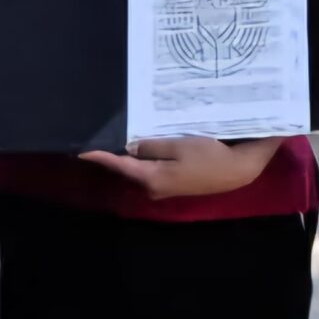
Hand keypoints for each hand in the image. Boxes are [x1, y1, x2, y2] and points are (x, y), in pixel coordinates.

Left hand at [80, 137, 277, 200]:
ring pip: (140, 166)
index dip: (99, 156)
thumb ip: (151, 147)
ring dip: (131, 153)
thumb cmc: (210, 156)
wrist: (238, 170)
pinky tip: (145, 142)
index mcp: (151, 177)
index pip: (118, 164)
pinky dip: (147, 155)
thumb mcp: (178, 145)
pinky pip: (153, 167)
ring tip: (120, 133)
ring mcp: (164, 186)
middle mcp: (153, 186)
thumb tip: (128, 148)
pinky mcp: (174, 182)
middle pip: (127, 167)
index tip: (80, 150)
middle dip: (115, 151)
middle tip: (101, 132)